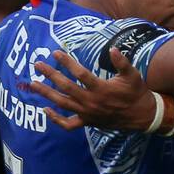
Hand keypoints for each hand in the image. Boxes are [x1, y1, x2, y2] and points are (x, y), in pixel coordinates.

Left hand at [29, 47, 155, 131]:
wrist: (140, 116)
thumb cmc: (136, 92)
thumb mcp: (132, 75)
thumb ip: (122, 62)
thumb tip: (113, 49)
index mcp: (101, 89)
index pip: (79, 74)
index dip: (67, 62)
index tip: (56, 53)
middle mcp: (91, 102)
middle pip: (66, 87)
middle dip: (50, 75)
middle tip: (37, 65)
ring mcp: (87, 113)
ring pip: (62, 104)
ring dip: (46, 93)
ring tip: (33, 84)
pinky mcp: (87, 122)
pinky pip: (68, 124)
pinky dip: (56, 119)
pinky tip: (46, 110)